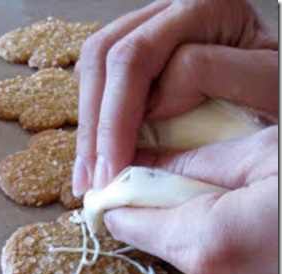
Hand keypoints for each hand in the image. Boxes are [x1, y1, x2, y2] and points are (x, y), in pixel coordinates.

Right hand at [73, 0, 276, 195]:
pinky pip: (101, 77)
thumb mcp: (263, 79)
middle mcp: (168, 10)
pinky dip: (94, 117)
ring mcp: (150, 28)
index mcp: (203, 7)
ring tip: (88, 173)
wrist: (276, 83)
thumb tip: (151, 104)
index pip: (135, 60)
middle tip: (92, 179)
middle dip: (95, 126)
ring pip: (94, 65)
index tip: (117, 171)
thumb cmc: (275, 87)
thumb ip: (210, 74)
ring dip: (88, 125)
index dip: (119, 120)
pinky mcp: (141, 51)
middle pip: (105, 58)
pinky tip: (97, 150)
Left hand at [104, 127, 277, 273]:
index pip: (129, 222)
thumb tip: (151, 167)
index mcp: (211, 246)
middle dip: (177, 212)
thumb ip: (198, 164)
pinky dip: (234, 254)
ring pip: (198, 260)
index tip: (121, 183)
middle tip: (215, 184)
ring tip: (257, 211)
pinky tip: (269, 237)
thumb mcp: (269, 154)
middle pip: (165, 241)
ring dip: (210, 233)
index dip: (122, 198)